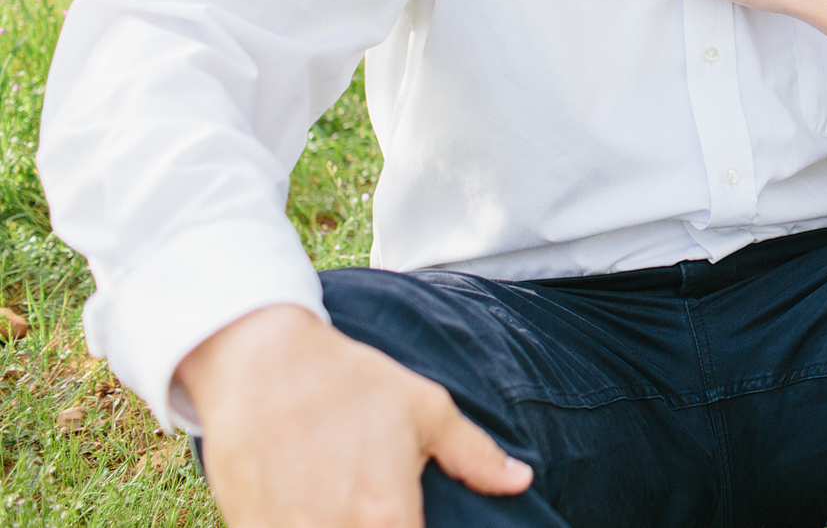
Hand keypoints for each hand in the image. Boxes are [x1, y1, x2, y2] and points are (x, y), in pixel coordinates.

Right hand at [176, 304, 531, 526]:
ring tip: (341, 505)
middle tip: (380, 511)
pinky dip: (298, 526)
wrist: (257, 362)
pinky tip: (307, 508)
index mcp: (387, 515)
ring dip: (339, 527)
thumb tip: (521, 480)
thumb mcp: (424, 408)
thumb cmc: (347, 381)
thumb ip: (475, 455)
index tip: (412, 520)